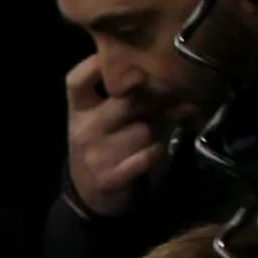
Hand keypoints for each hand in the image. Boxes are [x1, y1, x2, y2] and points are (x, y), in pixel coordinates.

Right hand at [62, 54, 167, 217]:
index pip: (77, 80)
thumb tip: (179, 86)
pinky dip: (155, 153)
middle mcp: (83, 129)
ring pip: (143, 130)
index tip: (125, 65)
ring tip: (148, 138)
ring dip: (154, 134)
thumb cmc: (106, 145)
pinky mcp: (109, 178)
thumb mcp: (107, 118)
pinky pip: (147, 155)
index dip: (97, 65)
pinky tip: (150, 154)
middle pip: (126, 102)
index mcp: (79, 110)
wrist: (90, 192)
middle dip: (151, 104)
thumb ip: (133, 98)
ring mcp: (95, 155)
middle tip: (161, 108)